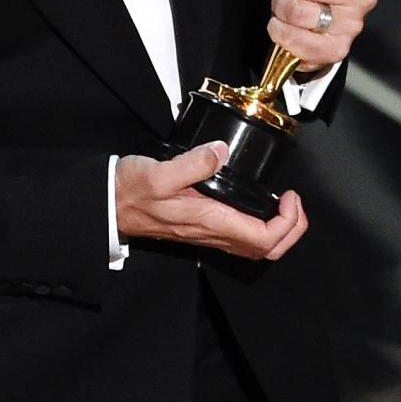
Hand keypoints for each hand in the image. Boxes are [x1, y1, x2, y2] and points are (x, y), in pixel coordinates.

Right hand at [114, 143, 307, 259]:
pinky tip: (259, 205)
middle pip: (267, 250)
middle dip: (291, 230)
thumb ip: (192, 162)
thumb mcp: (158, 171)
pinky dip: (262, 227)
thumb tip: (220, 151)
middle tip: (293, 202)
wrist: (107, 205)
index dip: (287, 222)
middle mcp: (212, 234)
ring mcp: (208, 235)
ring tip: (284, 204)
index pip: (264, 239)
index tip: (288, 195)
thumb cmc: (130, 190)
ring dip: (279, 230)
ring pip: (256, 248)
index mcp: (209, 221)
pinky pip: (242, 239)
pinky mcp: (202, 228)